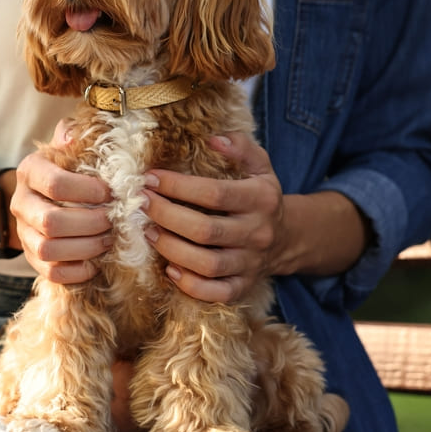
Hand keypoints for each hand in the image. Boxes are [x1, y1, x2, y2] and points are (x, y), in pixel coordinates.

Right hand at [10, 119, 112, 283]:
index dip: (88, 191)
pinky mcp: (32, 258)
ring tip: (108, 240)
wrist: (45, 196)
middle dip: (90, 223)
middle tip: (114, 220)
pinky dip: (77, 271)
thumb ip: (71, 134)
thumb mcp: (67, 146)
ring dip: (86, 248)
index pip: (55, 184)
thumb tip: (71, 138)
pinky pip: (51, 273)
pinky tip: (95, 261)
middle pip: (51, 221)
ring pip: (49, 250)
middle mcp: (21, 203)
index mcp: (30, 172)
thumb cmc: (67, 168)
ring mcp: (24, 233)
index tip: (111, 193)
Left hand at [142, 132, 284, 303]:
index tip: (149, 178)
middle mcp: (258, 233)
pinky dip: (190, 285)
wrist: (288, 238)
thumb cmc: (259, 196)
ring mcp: (251, 263)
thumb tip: (213, 138)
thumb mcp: (260, 166)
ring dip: (171, 249)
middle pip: (206, 231)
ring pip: (208, 265)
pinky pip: (216, 293)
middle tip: (142, 204)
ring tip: (148, 232)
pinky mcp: (243, 286)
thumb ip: (240, 148)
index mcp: (261, 199)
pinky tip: (169, 269)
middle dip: (167, 216)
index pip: (214, 194)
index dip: (177, 186)